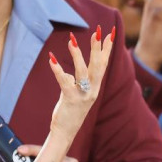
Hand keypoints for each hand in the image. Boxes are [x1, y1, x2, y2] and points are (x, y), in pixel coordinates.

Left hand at [47, 25, 113, 140]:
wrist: (65, 132)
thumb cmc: (70, 111)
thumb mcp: (77, 93)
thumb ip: (77, 81)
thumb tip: (73, 71)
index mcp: (95, 87)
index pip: (103, 64)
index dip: (107, 48)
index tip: (110, 33)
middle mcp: (92, 90)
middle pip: (97, 65)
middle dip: (98, 47)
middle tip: (98, 30)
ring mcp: (83, 95)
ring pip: (82, 72)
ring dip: (77, 55)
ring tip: (71, 40)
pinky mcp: (70, 100)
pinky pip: (64, 82)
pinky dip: (58, 70)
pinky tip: (51, 59)